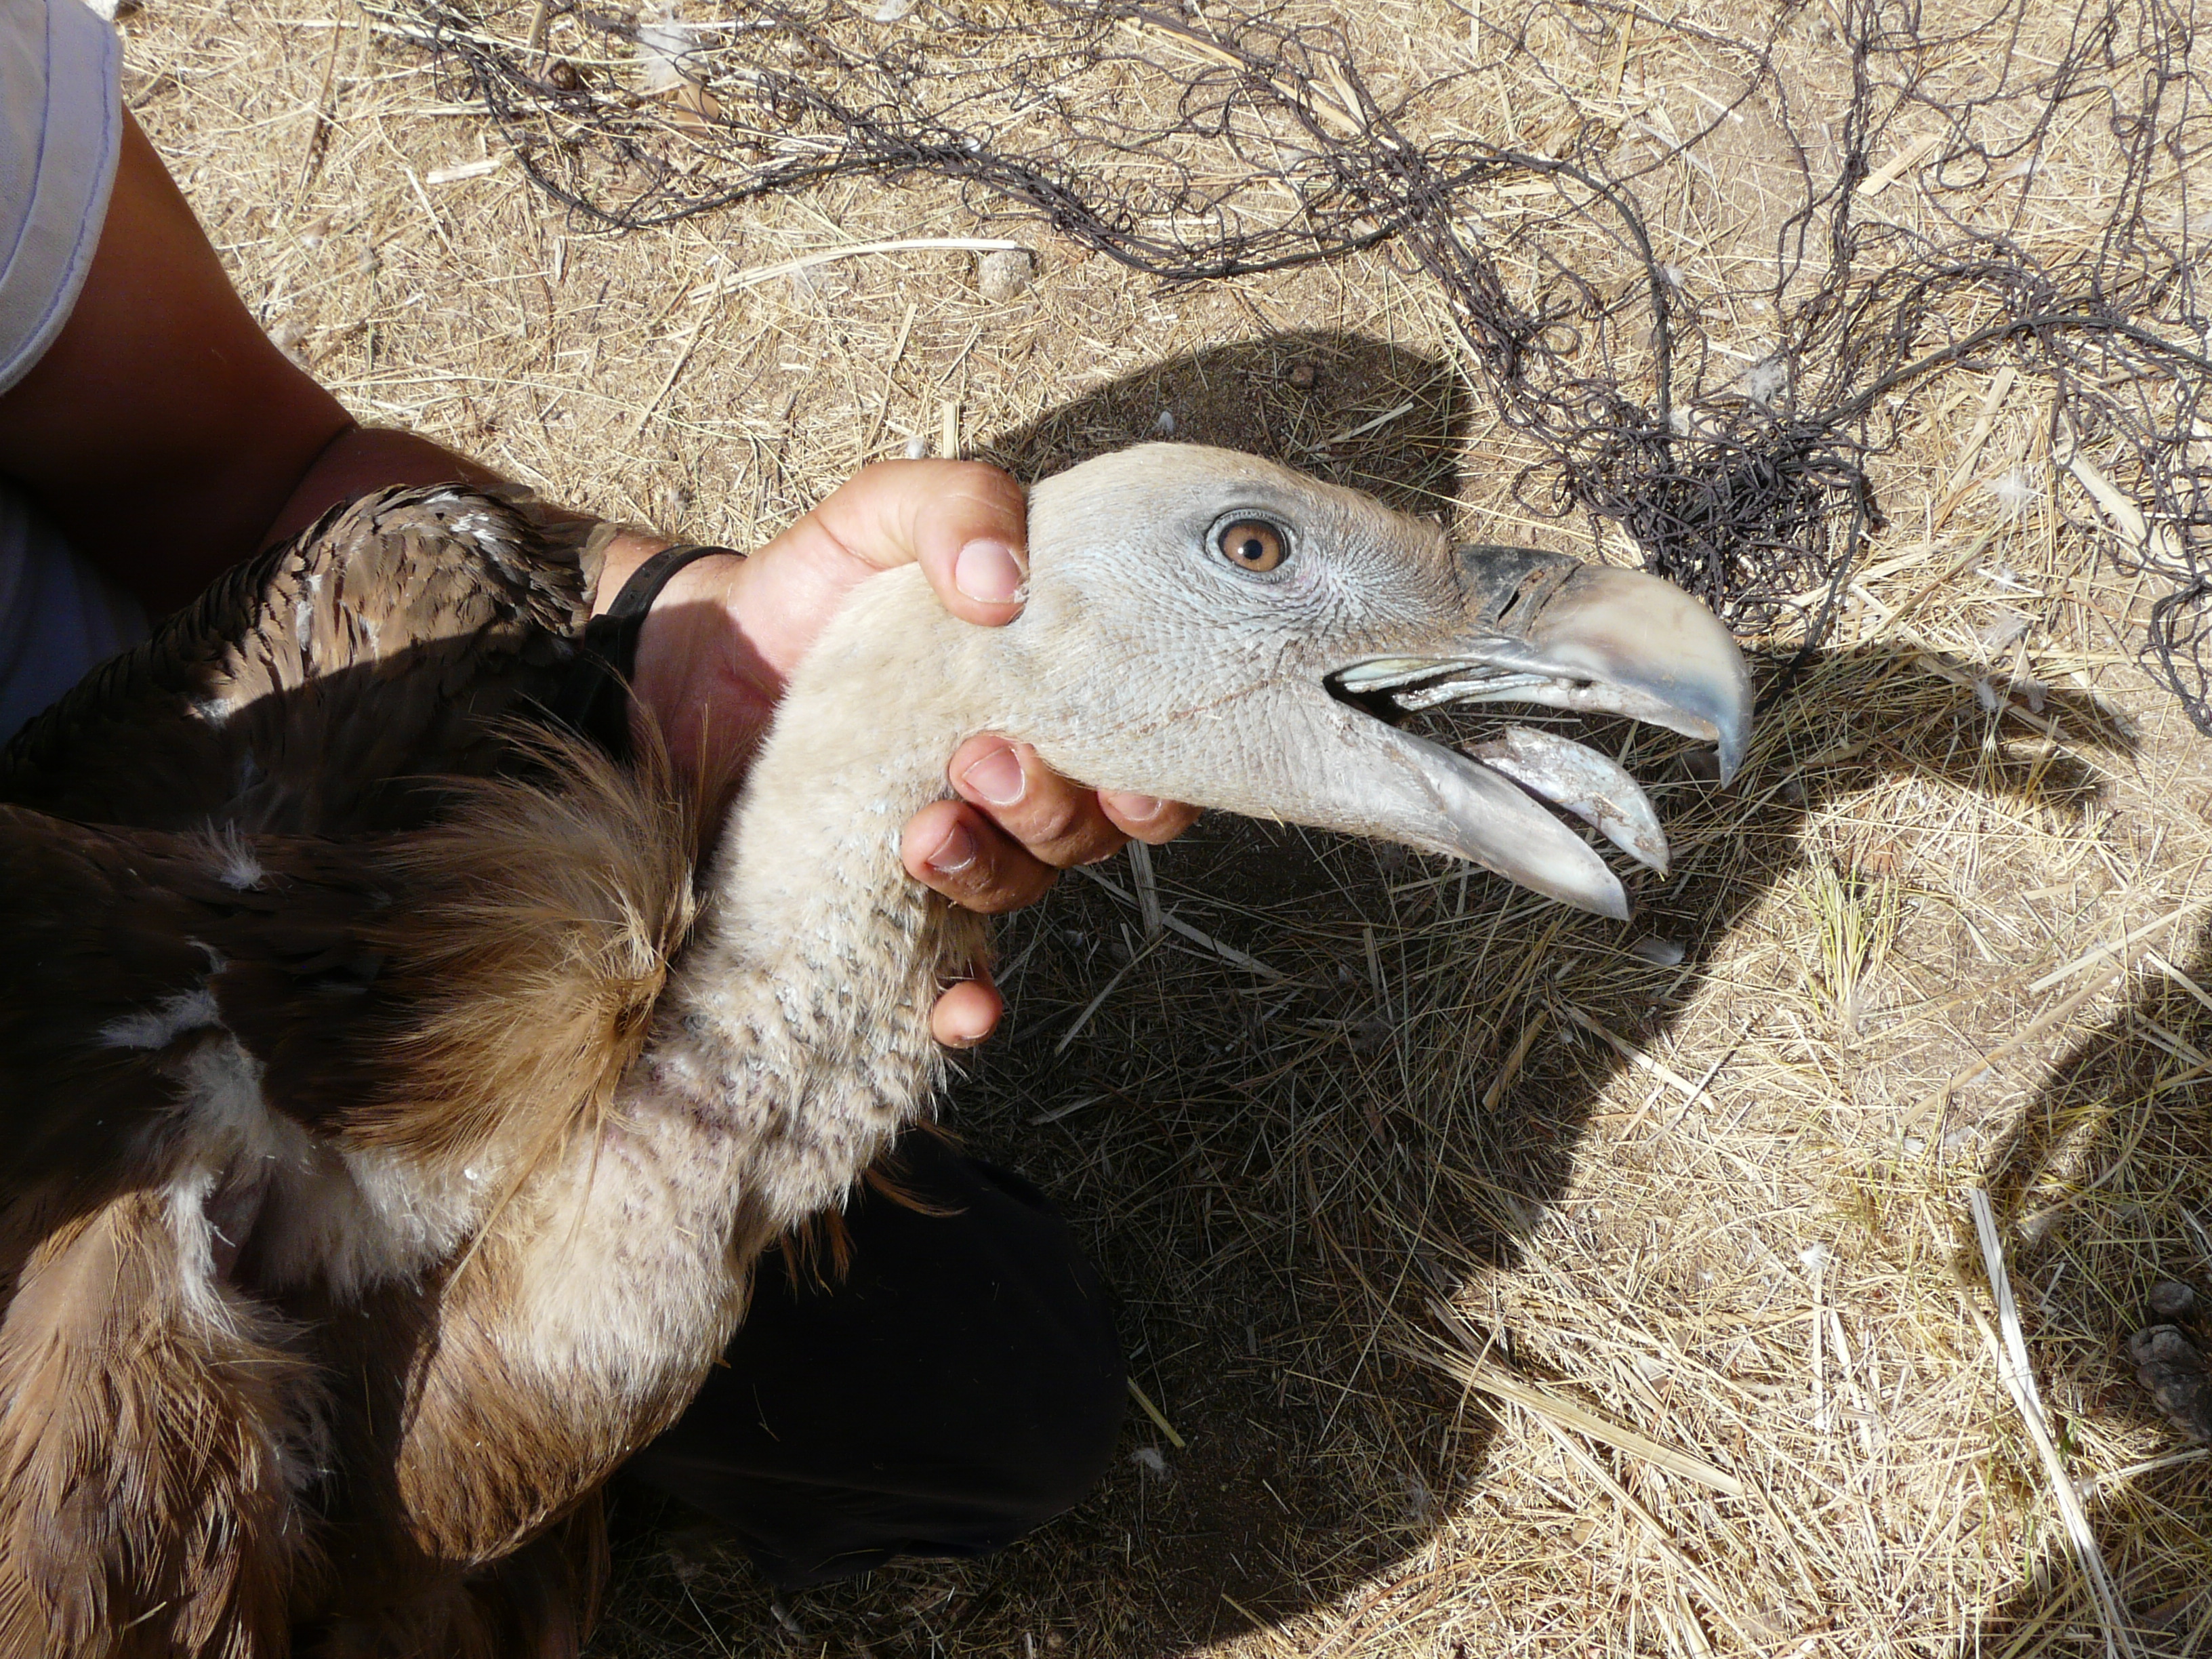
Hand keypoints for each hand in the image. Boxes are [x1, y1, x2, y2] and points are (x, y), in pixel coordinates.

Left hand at [609, 460, 1200, 1046]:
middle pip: (1086, 829)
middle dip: (1049, 809)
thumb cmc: (802, 590)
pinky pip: (948, 977)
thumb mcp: (875, 515)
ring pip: (1022, 889)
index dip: (1161, 782)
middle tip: (976, 763)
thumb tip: (1006, 583)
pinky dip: (969, 1005)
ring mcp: (953, 849)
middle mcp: (1014, 781)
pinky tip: (963, 1012)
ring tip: (921, 834)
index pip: (1143, 754)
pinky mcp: (881, 907)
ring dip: (992, 872)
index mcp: (1042, 693)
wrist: (685, 661)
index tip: (1127, 778)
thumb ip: (952, 508)